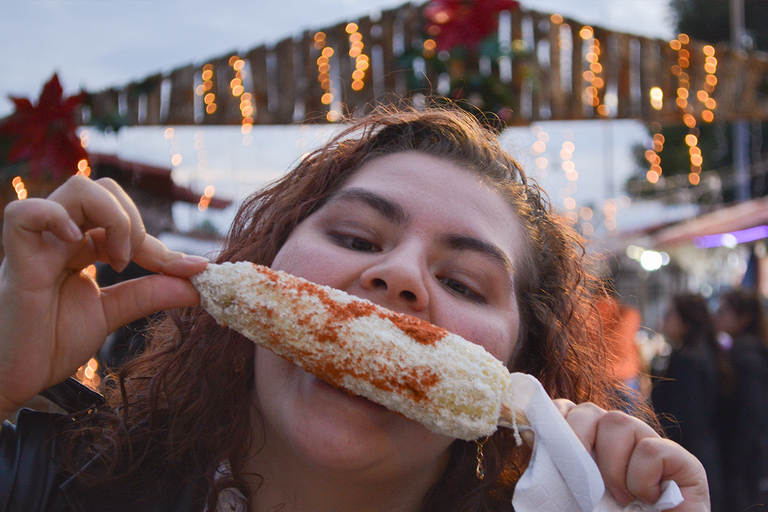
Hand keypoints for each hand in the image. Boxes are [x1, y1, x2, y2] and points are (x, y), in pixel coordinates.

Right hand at [0, 176, 208, 420]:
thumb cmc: (52, 342)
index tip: (193, 269)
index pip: (128, 223)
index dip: (163, 246)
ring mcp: (40, 243)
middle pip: (104, 190)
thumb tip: (197, 285)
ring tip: (117, 260)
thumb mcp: (113, 313)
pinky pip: (25, 213)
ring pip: (78, 189)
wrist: (15, 378)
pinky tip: (77, 242)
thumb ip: (151, 294)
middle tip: (137, 263)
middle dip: (135, 220)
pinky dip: (55, 217)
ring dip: (112, 217)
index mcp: (83, 246)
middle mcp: (62, 237)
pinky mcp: (17, 258)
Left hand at [554, 400, 709, 510]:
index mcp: (595, 445)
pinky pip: (653, 448)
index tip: (551, 446)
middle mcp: (623, 440)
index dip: (557, 420)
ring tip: (621, 497)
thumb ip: (556, 463)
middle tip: (587, 483)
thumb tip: (530, 431)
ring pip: (620, 422)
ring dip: (611, 465)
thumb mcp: (572, 494)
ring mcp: (654, 448)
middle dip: (579, 441)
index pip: (570, 410)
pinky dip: (642, 477)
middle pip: (591, 410)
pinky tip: (648, 499)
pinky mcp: (685, 464)